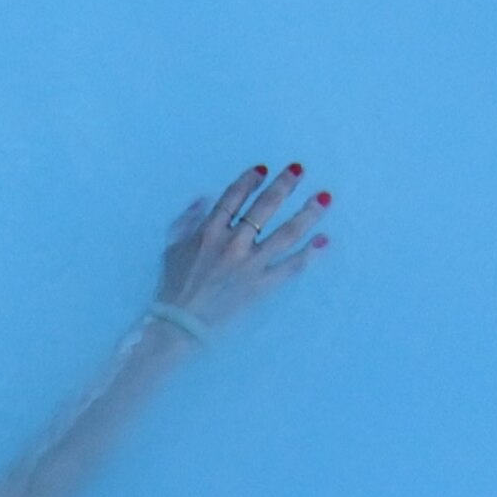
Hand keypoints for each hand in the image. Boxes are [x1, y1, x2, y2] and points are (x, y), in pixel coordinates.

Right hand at [154, 162, 331, 333]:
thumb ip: (186, 220)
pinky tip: (324, 239)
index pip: (233, 198)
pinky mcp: (262, 286)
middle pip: (264, 207)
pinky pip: (291, 266)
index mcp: (208, 232)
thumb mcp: (171, 249)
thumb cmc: (172, 289)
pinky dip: (309, 253)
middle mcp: (232, 244)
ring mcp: (250, 265)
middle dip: (284, 185)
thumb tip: (205, 198)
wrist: (179, 327)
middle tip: (299, 170)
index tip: (264, 170)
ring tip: (324, 198)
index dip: (250, 181)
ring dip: (307, 213)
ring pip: (286, 233)